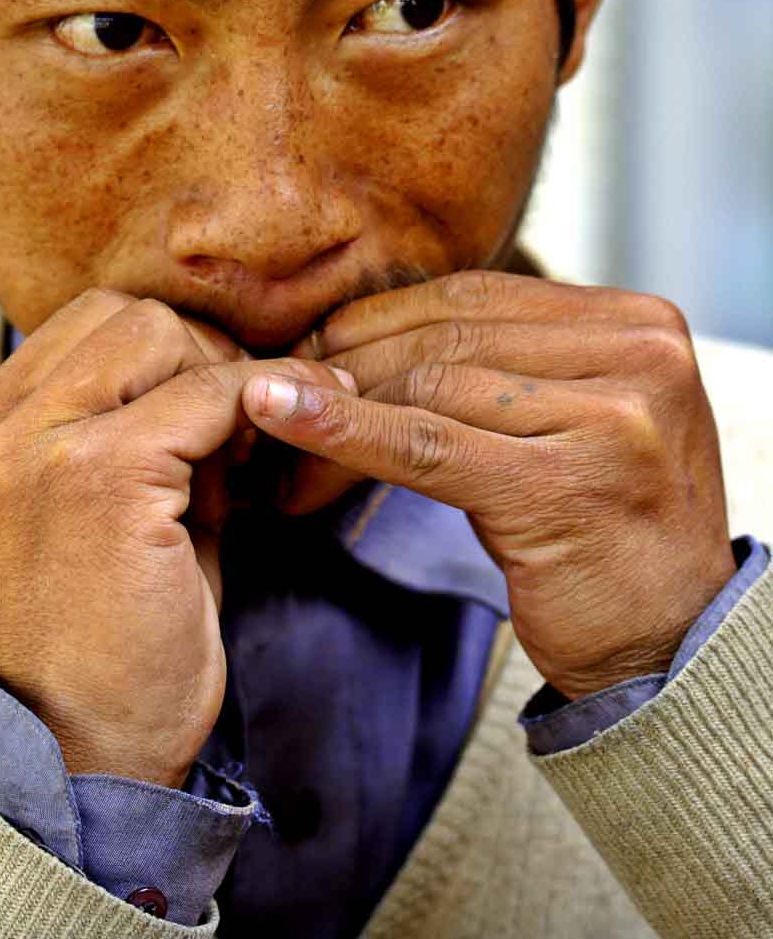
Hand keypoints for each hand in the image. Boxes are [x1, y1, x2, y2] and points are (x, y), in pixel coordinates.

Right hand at [0, 288, 353, 783]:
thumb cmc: (108, 634)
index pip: (81, 326)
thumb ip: (125, 425)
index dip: (162, 353)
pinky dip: (259, 405)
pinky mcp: (100, 474)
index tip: (212, 409)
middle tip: (240, 426)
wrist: (92, 750)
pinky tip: (283, 452)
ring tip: (247, 452)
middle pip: (122, 315)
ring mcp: (33, 450)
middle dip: (198, 354)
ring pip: (162, 335)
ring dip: (224, 378)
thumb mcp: (90, 513)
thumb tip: (217, 354)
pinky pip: (209, 395)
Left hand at [244, 272, 736, 699]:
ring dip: (335, 412)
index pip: (475, 294)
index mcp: (640, 323)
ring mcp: (611, 418)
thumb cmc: (604, 529)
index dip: (378, 318)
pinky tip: (282, 424)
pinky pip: (427, 444)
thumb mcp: (572, 420)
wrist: (671, 647)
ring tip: (277, 453)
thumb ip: (504, 363)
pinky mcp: (563, 486)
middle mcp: (639, 356)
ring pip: (429, 382)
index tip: (308, 351)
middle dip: (346, 363)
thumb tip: (360, 332)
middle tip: (269, 400)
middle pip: (449, 333)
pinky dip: (346, 433)